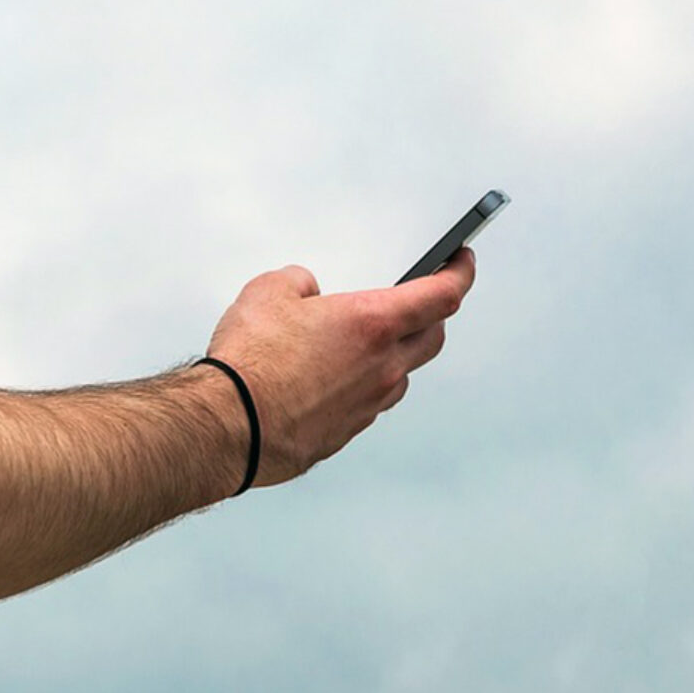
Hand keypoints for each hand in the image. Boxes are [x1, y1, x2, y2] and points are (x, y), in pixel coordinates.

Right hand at [205, 248, 475, 486]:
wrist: (231, 424)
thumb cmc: (252, 361)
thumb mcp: (268, 291)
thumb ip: (298, 282)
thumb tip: (306, 290)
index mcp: (373, 323)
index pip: (442, 294)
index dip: (459, 272)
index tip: (462, 260)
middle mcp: (383, 366)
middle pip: (433, 336)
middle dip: (432, 314)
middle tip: (419, 300)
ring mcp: (369, 404)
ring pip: (401, 375)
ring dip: (392, 355)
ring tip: (357, 343)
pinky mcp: (347, 432)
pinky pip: (369, 403)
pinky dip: (360, 385)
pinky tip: (327, 379)